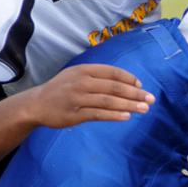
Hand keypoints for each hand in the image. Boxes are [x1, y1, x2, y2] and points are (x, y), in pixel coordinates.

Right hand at [29, 64, 154, 128]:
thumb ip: (96, 76)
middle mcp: (81, 82)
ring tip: (144, 109)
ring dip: (129, 105)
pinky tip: (127, 116)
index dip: (129, 78)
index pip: (112, 72)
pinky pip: (99, 114)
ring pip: (109, 101)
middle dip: (135, 93)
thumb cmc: (61, 90)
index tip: (141, 85)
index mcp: (84, 70)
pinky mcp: (75, 114)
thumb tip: (125, 83)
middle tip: (151, 99)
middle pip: (114, 87)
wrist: (36, 104)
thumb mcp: (76, 75)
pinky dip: (114, 115)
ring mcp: (78, 98)